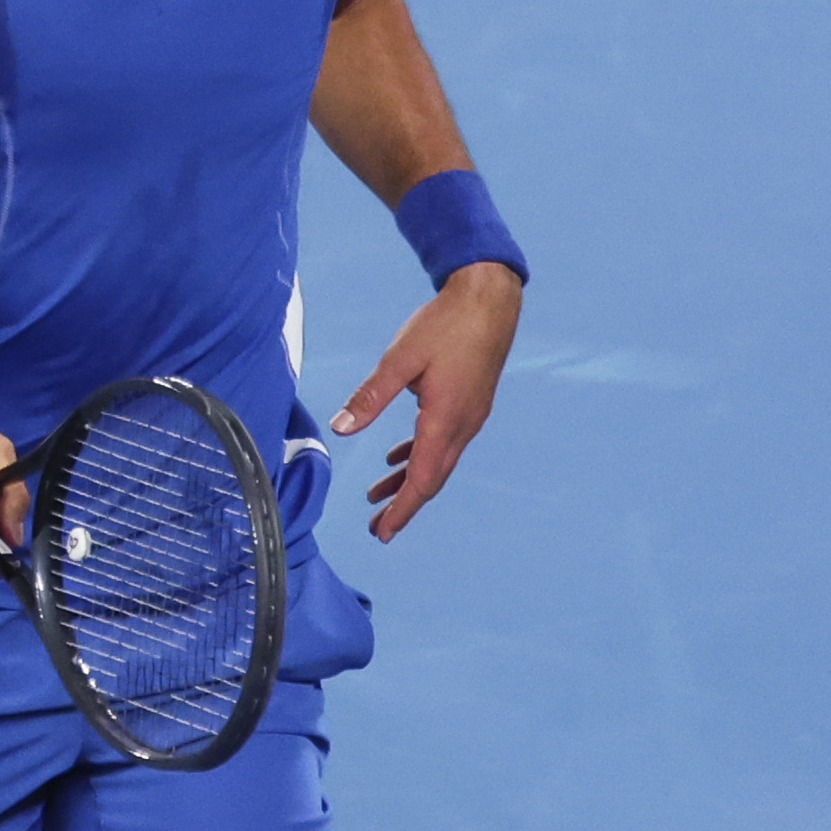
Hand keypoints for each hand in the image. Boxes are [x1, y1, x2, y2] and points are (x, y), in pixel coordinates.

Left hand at [328, 263, 519, 540]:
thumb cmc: (447, 323)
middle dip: (403, 505)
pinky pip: (443, 441)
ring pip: (437, 461)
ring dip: (408, 480)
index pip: (422, 479)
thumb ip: (369, 396)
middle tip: (377, 529)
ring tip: (378, 495)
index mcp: (445, 419)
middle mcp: (463, 425)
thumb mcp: (400, 358)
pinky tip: (396, 457)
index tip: (382, 533)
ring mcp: (469, 415)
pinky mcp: (468, 403)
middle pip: (432, 479)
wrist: (490, 298)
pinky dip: (419, 455)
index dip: (401, 509)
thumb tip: (341, 429)